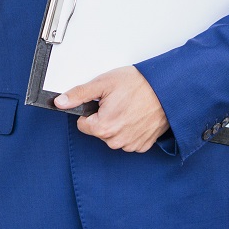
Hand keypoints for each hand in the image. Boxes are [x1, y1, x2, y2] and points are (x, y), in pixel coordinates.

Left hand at [55, 65, 170, 152]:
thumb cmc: (139, 84)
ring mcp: (130, 145)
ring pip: (113, 136)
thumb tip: (60, 102)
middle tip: (119, 102)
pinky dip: (131, 130)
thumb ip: (79, 94)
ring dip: (118, 124)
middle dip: (105, 117)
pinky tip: (138, 116)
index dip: (91, 111)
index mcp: (103, 127)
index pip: (83, 124)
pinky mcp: (143, 145)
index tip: (104, 102)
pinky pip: (129, 140)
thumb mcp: (104, 83)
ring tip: (131, 107)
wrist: (169, 89)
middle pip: (99, 131)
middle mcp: (116, 141)